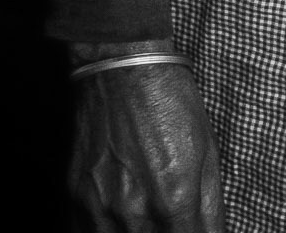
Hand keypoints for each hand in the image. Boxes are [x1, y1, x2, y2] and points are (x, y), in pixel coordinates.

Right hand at [69, 54, 224, 231]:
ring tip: (146, 221)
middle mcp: (134, 212)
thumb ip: (210, 206)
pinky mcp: (74, 200)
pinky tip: (118, 223)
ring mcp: (98, 209)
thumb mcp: (207, 150)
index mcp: (174, 199)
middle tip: (171, 223)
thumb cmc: (171, 103)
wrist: (122, 69)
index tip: (193, 232)